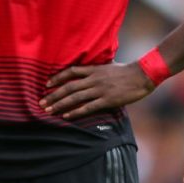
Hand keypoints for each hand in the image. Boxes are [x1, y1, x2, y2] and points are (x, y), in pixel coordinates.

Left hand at [40, 62, 154, 118]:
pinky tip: (66, 116)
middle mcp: (94, 79)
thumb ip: (97, 69)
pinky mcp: (107, 100)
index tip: (46, 84)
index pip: (70, 71)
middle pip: (69, 87)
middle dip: (53, 95)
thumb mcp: (109, 65)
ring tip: (49, 110)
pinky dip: (75, 112)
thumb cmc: (127, 71)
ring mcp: (100, 89)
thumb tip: (88, 71)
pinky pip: (88, 107)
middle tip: (41, 103)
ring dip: (60, 104)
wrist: (142, 75)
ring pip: (75, 97)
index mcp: (94, 69)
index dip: (57, 77)